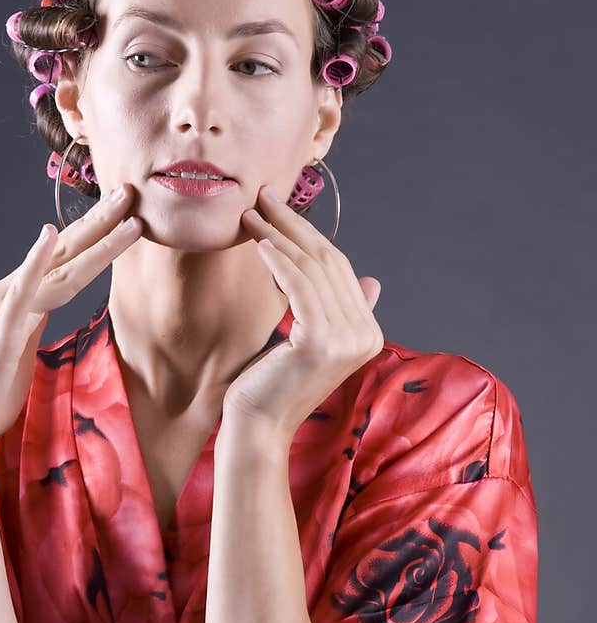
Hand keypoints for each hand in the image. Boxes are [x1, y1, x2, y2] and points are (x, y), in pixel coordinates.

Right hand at [0, 184, 142, 463]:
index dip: (94, 232)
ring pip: (58, 270)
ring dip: (94, 241)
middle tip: (131, 190)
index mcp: (17, 299)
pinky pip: (21, 295)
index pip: (63, 258)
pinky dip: (34, 262)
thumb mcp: (21, 346)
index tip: (126, 210)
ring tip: (125, 216)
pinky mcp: (0, 335)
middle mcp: (9, 295)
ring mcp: (3, 312)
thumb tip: (56, 298)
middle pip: (64, 252)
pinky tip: (48, 237)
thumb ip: (35, 317)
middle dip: (100, 220)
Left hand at [222, 184, 383, 440]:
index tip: (278, 207)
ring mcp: (348, 340)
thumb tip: (371, 282)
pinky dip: (279, 260)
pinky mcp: (322, 341)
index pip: (339, 270)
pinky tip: (260, 242)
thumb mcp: (309, 341)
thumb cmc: (272, 384)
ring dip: (278, 236)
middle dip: (293, 225)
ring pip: (311, 271)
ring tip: (250, 214)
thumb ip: (339, 310)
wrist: (258, 426)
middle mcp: (366, 335)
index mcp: (368, 334)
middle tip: (263, 196)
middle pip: (328, 264)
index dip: (309, 234)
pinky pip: (299, 287)